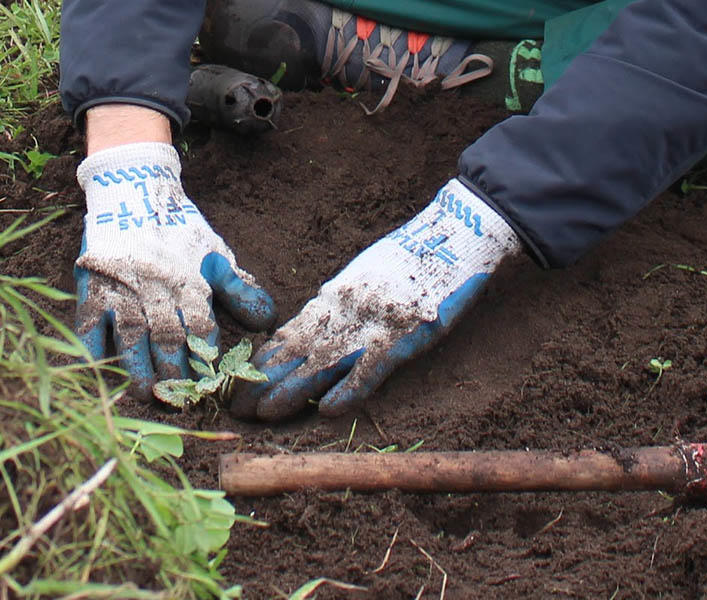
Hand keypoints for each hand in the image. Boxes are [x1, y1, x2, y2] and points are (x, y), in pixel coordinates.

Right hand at [75, 142, 275, 399]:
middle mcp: (158, 290)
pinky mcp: (93, 287)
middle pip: (168, 340)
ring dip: (139, 368)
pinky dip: (94, 349)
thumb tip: (266, 322)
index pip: (203, 331)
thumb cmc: (181, 231)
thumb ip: (240, 290)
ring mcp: (123, 290)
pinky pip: (91, 324)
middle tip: (182, 404)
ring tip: (148, 395)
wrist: (135, 190)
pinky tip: (101, 372)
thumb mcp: (216, 256)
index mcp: (191, 284)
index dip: (208, 362)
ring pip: (132, 337)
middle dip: (176, 375)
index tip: (213, 388)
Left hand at [231, 178, 520, 420]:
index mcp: (335, 297)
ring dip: (290, 391)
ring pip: (321, 363)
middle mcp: (344, 312)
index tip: (236, 381)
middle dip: (262, 381)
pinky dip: (348, 390)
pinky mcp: (400, 336)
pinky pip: (369, 369)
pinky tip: (326, 410)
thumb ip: (343, 300)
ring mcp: (370, 325)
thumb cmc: (414, 256)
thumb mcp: (366, 274)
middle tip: (235, 408)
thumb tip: (319, 317)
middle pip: (294, 352)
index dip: (262, 360)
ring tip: (263, 415)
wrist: (452, 235)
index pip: (288, 334)